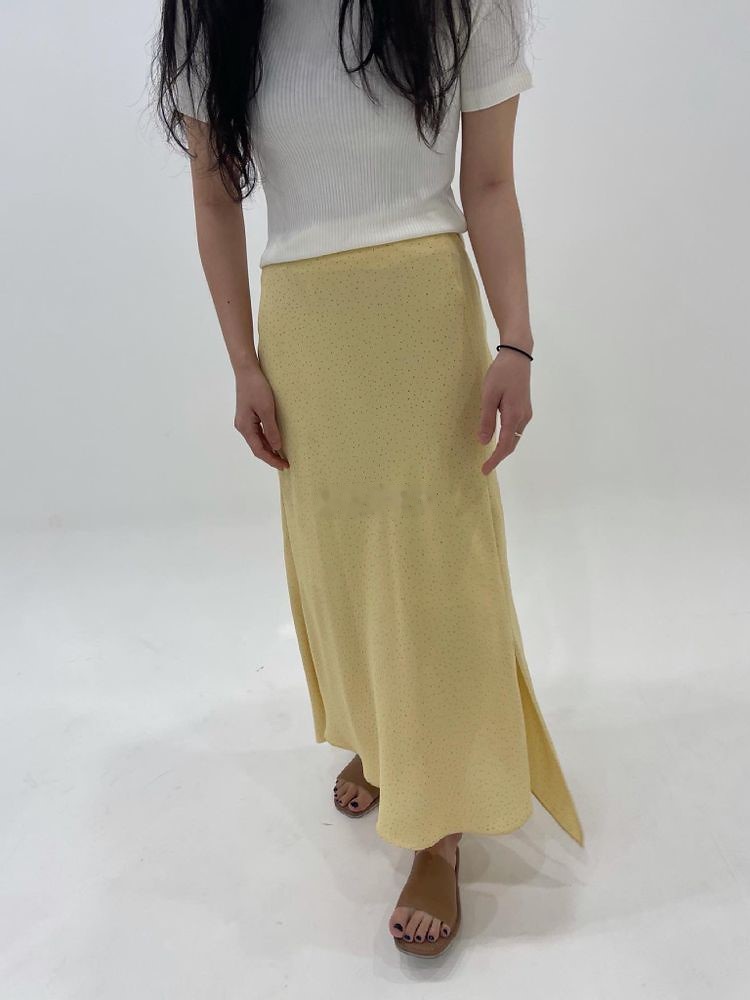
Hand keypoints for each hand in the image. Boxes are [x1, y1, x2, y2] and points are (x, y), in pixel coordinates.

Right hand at [233, 364, 288, 469]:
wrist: (247, 371)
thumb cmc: (257, 387)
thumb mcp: (267, 409)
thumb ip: (271, 430)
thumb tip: (277, 447)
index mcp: (245, 427)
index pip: (259, 450)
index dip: (272, 459)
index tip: (284, 465)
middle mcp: (242, 427)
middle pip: (257, 447)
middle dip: (271, 456)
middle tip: (286, 463)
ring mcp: (244, 422)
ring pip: (257, 441)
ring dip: (269, 449)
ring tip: (282, 455)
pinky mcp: (248, 416)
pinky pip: (257, 433)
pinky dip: (266, 439)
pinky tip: (275, 441)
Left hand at [476, 350, 532, 474]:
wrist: (518, 355)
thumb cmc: (501, 373)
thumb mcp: (489, 395)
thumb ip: (487, 419)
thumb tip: (484, 442)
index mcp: (514, 415)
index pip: (505, 445)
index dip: (494, 459)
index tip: (485, 470)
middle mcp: (523, 417)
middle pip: (512, 444)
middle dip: (499, 457)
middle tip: (485, 466)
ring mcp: (526, 413)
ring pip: (515, 437)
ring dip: (504, 448)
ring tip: (490, 455)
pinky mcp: (524, 408)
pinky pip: (516, 429)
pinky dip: (508, 438)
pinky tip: (499, 438)